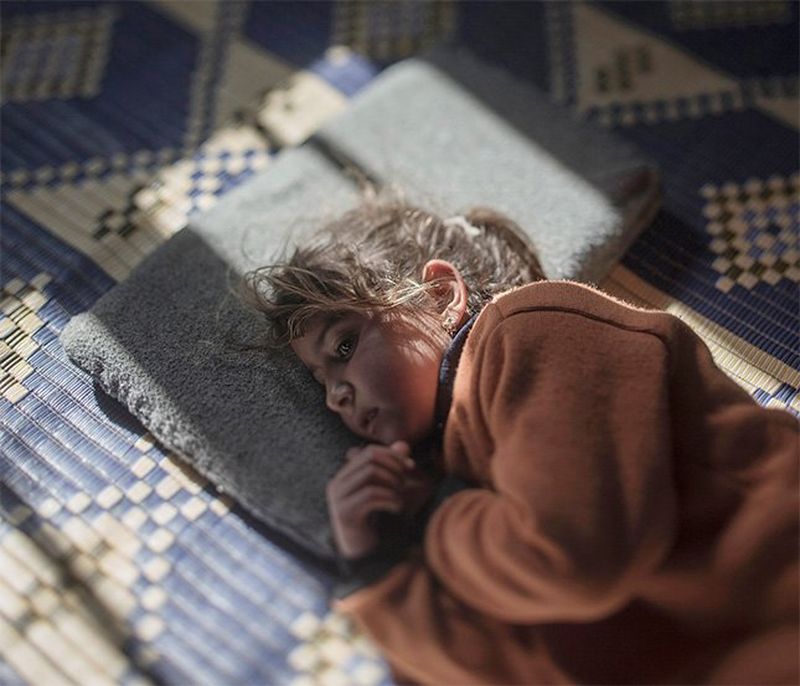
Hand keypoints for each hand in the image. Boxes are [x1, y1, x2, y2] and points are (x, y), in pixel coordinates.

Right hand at [327, 441, 422, 559]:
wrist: (365, 557)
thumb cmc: (379, 522)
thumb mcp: (389, 490)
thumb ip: (394, 467)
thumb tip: (403, 444)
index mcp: (345, 476)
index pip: (369, 451)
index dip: (392, 455)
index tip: (410, 467)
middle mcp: (337, 484)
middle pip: (369, 458)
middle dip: (394, 467)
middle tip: (405, 483)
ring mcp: (338, 499)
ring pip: (370, 473)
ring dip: (393, 482)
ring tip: (400, 495)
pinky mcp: (345, 514)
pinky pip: (371, 495)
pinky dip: (390, 498)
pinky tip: (397, 507)